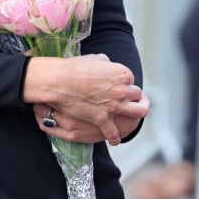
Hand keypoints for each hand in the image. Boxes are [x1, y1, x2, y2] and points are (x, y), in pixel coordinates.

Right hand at [24, 54, 149, 145]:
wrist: (60, 81)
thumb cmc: (74, 68)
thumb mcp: (95, 59)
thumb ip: (106, 64)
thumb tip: (107, 65)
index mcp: (122, 74)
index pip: (131, 80)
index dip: (124, 83)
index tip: (119, 85)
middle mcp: (122, 90)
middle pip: (137, 94)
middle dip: (133, 97)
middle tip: (130, 100)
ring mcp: (114, 106)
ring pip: (139, 112)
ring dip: (137, 115)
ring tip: (134, 119)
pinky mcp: (102, 119)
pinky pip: (114, 132)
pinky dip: (115, 137)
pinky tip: (115, 140)